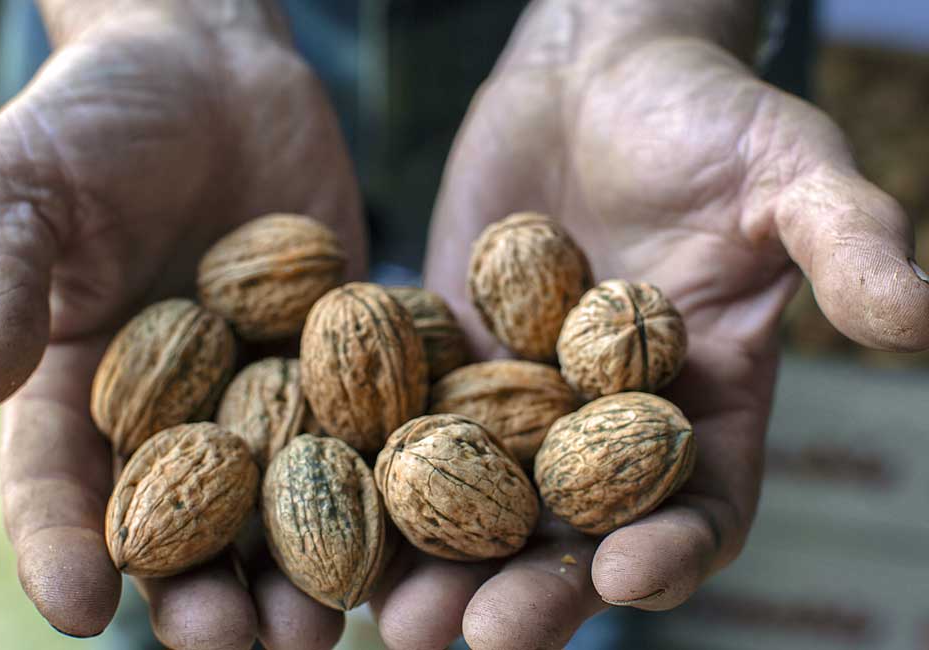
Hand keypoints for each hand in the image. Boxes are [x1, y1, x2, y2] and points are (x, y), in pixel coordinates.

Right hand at [0, 1, 363, 646]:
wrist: (211, 73)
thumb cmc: (95, 120)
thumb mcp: (24, 183)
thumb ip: (0, 277)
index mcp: (82, 388)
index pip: (61, 484)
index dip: (63, 548)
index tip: (77, 611)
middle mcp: (180, 409)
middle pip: (186, 519)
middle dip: (208, 588)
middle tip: (238, 644)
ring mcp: (268, 387)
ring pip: (284, 494)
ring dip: (306, 562)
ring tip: (331, 618)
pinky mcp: (344, 352)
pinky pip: (367, 418)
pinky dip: (388, 471)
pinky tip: (417, 521)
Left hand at [373, 1, 928, 647]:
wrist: (595, 73)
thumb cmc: (706, 113)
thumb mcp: (786, 168)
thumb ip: (846, 240)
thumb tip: (922, 318)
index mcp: (704, 405)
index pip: (700, 505)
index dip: (675, 550)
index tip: (630, 581)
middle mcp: (609, 423)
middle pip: (575, 531)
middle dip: (530, 587)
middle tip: (473, 636)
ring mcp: (521, 398)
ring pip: (480, 499)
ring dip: (436, 562)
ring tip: (387, 615)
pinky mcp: (448, 360)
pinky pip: (410, 425)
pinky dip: (375, 470)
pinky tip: (325, 506)